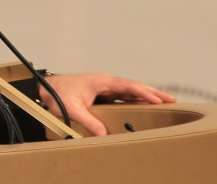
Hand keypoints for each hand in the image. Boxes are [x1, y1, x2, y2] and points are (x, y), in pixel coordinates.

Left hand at [40, 73, 175, 136]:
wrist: (45, 88)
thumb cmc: (57, 95)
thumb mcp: (73, 110)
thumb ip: (88, 122)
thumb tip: (104, 135)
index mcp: (102, 82)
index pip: (128, 86)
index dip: (144, 93)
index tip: (158, 99)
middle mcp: (105, 81)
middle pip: (134, 86)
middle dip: (152, 93)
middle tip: (171, 100)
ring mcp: (104, 86)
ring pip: (130, 90)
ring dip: (146, 95)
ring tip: (163, 101)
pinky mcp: (101, 91)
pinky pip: (123, 94)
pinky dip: (135, 98)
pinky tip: (143, 104)